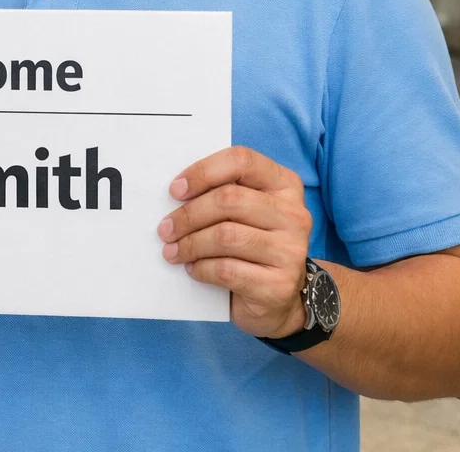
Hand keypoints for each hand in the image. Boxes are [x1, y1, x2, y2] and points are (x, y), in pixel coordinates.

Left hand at [158, 145, 313, 339]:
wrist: (277, 297)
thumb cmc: (251, 244)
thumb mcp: (245, 211)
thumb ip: (222, 193)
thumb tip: (176, 193)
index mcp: (285, 185)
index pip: (242, 161)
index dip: (203, 172)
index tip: (175, 191)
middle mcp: (294, 215)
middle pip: (229, 200)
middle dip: (189, 215)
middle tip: (165, 229)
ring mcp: (291, 251)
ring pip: (226, 236)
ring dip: (190, 244)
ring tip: (172, 251)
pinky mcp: (279, 285)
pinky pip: (227, 270)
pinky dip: (201, 269)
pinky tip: (193, 268)